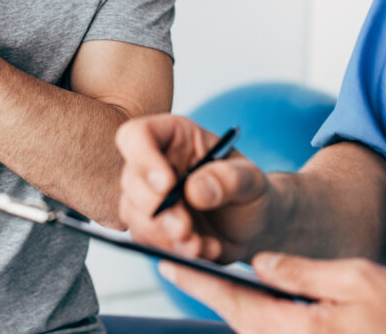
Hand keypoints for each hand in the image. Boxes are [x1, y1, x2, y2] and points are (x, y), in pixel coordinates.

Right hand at [116, 114, 273, 262]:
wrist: (254, 227)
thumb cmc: (250, 192)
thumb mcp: (251, 179)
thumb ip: (229, 178)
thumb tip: (194, 190)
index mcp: (174, 136)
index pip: (138, 135)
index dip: (144, 157)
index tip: (167, 185)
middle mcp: (156, 163)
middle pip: (131, 179)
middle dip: (155, 209)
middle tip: (184, 229)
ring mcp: (150, 196)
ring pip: (133, 213)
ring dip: (162, 235)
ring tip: (199, 246)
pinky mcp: (152, 227)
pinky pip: (146, 240)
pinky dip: (171, 251)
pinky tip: (203, 250)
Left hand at [160, 252, 385, 333]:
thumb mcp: (354, 278)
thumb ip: (300, 271)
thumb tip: (259, 263)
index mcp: (294, 330)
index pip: (233, 302)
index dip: (197, 281)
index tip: (165, 264)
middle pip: (237, 319)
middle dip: (210, 291)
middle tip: (179, 262)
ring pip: (252, 329)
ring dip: (232, 303)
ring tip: (210, 274)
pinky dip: (256, 316)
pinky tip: (256, 298)